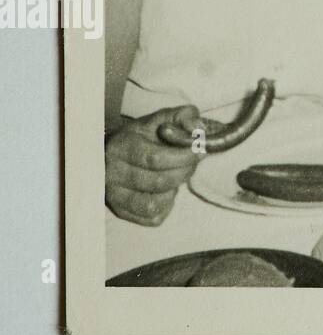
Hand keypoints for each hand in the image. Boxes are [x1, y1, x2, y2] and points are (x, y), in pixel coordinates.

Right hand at [105, 105, 203, 226]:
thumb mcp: (163, 117)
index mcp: (121, 147)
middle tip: (193, 162)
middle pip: (158, 182)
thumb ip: (184, 116)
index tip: (199, 150)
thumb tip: (197, 129)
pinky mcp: (121, 212)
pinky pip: (152, 217)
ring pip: (153, 205)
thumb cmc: (144, 134)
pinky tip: (166, 188)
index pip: (155, 158)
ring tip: (176, 174)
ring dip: (174, 190)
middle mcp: (111, 174)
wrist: (116, 151)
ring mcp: (113, 196)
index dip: (184, 156)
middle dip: (185, 171)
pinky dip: (167, 204)